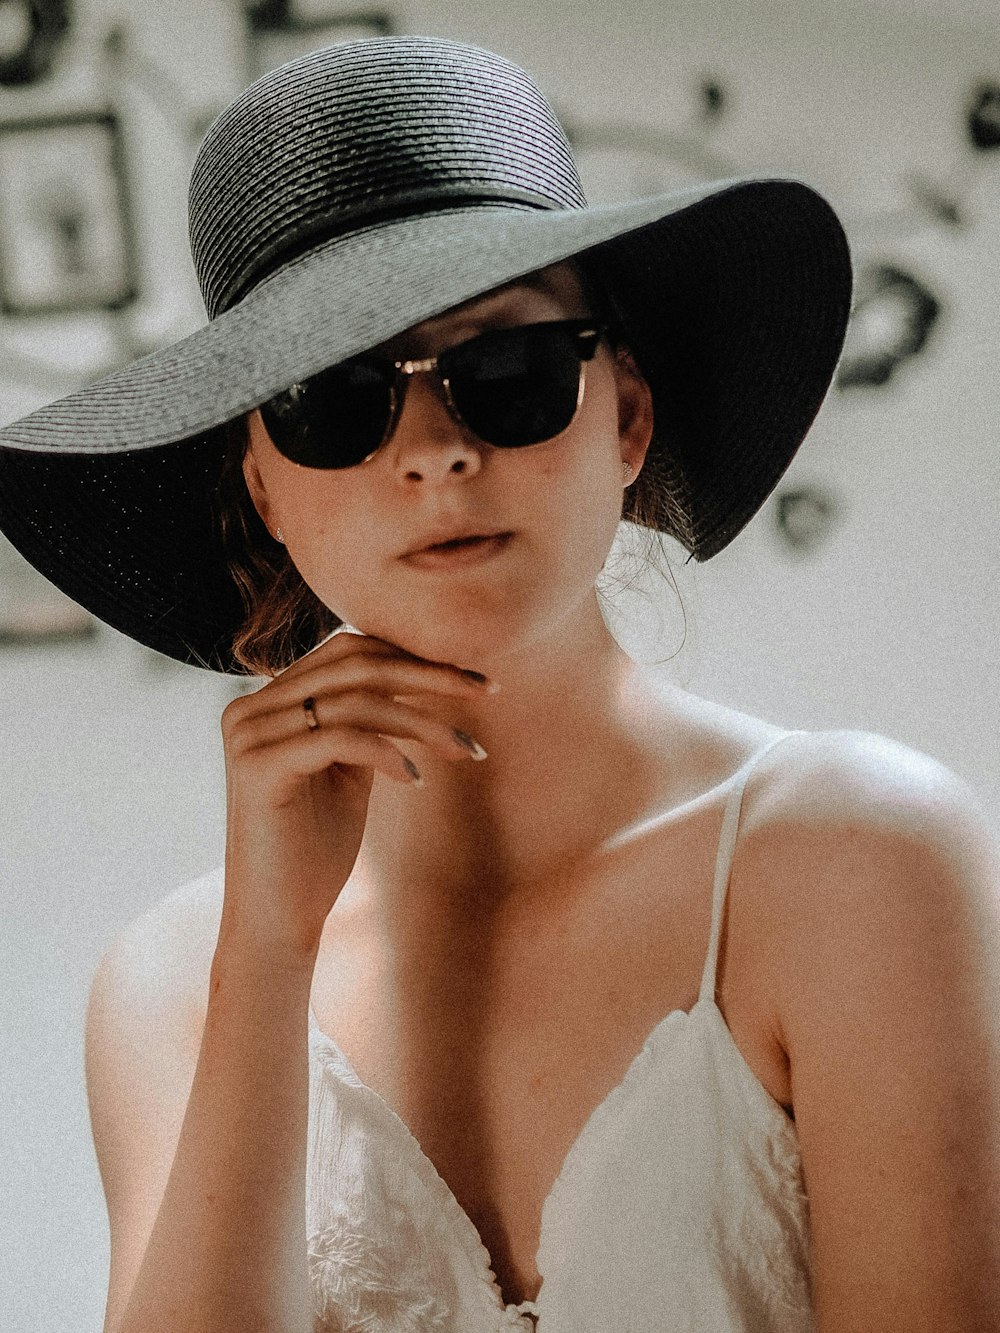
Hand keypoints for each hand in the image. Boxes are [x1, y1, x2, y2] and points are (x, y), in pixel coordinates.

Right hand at [218, 632, 497, 957]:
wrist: (278, 921)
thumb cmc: (317, 851)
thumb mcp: (349, 771)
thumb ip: (367, 721)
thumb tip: (424, 674)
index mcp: (269, 700)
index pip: (349, 651)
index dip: (414, 657)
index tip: (475, 680)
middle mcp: (250, 707)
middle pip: (355, 665)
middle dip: (430, 676)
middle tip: (488, 692)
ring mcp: (250, 734)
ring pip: (356, 701)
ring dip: (424, 722)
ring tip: (468, 750)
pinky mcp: (258, 766)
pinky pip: (340, 738)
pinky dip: (388, 753)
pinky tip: (417, 782)